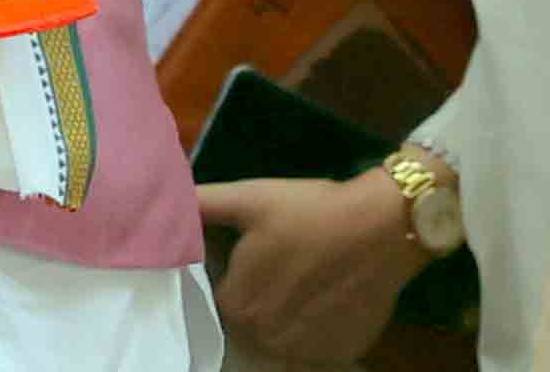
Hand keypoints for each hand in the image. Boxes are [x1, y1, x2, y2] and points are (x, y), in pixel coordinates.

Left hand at [197, 167, 422, 363]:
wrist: (381, 227)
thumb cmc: (307, 211)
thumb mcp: (246, 198)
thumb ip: (201, 206)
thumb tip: (168, 204)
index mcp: (239, 306)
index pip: (216, 302)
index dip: (227, 278)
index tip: (240, 257)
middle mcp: (269, 339)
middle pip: (247, 324)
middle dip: (253, 298)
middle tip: (273, 267)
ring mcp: (309, 350)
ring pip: (279, 338)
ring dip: (281, 316)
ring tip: (297, 280)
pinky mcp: (343, 352)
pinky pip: (313, 346)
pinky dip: (312, 327)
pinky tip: (320, 297)